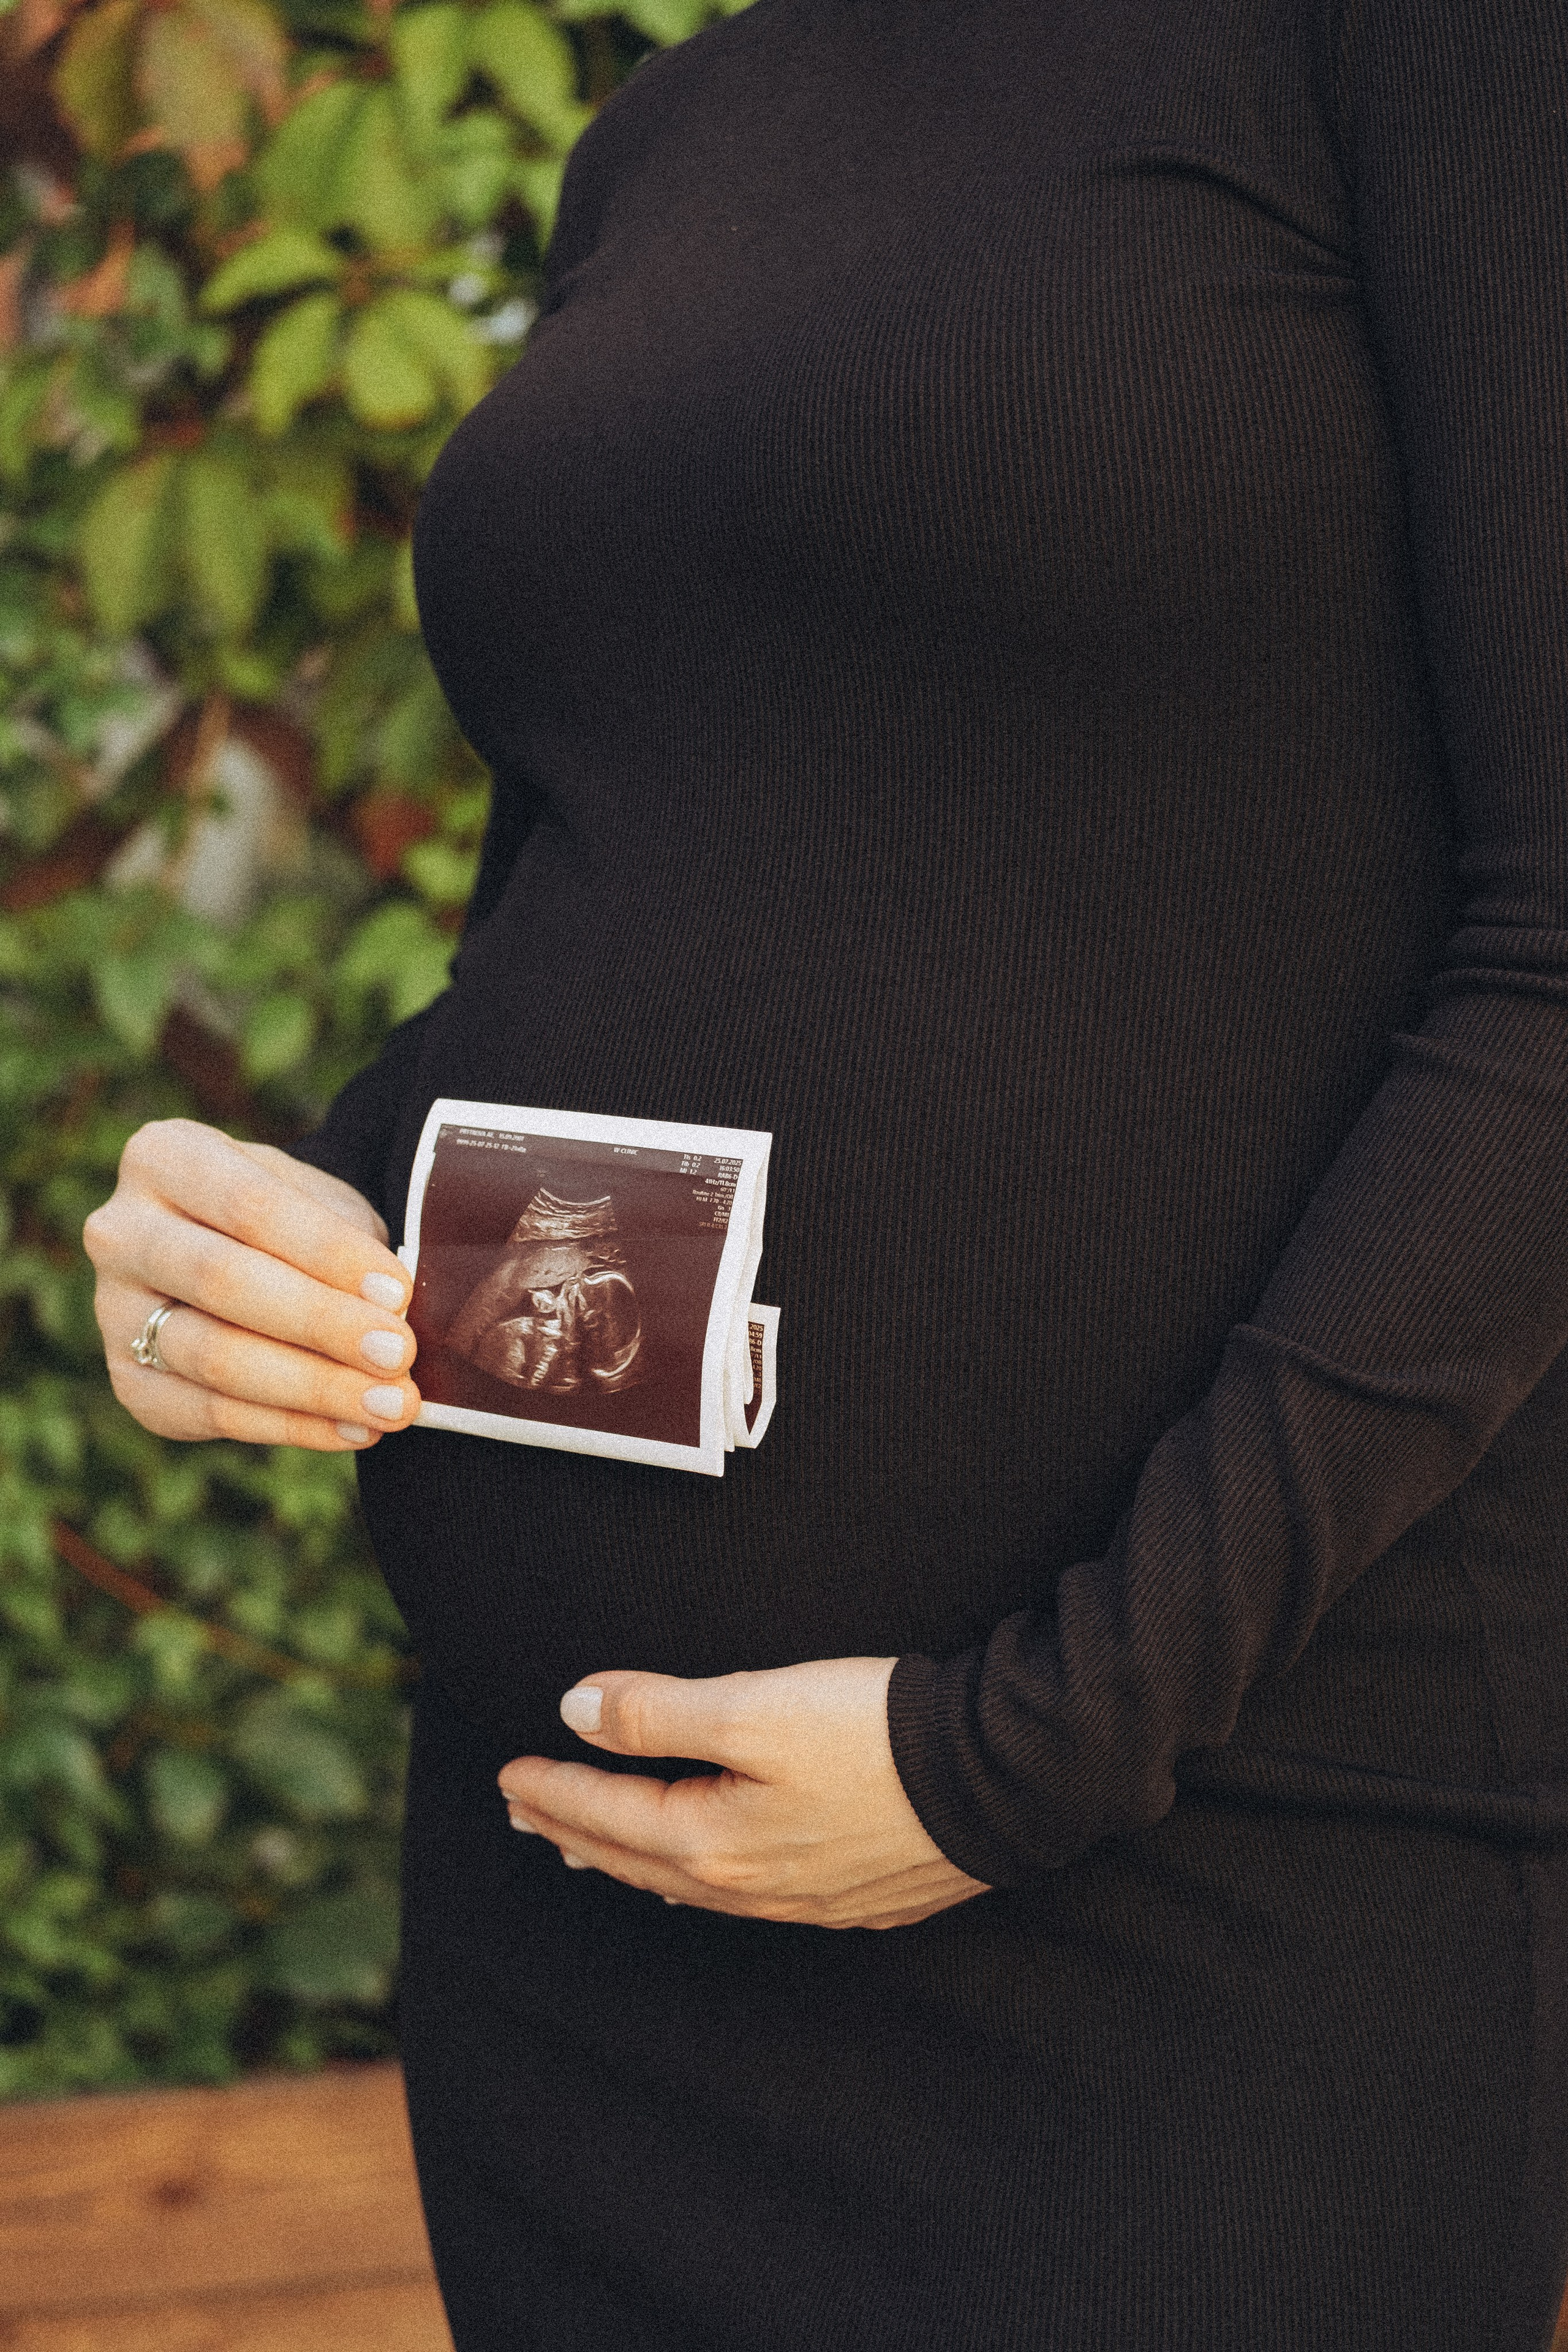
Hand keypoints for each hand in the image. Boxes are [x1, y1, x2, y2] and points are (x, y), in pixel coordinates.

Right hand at [83, 1118, 420, 1451]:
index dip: (326, 1252)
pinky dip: (291, 1427)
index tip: (398, 1292)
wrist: (239, 1255)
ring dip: (313, 1387)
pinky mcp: (129, 1382)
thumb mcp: (319, 1202)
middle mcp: (121, 1231)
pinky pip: (209, 1414)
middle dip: (321, 1323)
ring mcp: (113, 1311)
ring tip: (391, 1404)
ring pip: (213, 1357)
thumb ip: (347, 1244)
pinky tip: (353, 1429)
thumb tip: (393, 1312)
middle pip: (222, 1280)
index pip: (249, 1206)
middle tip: (398, 1354)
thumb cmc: (290, 1221)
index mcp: (165, 1158)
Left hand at [497, 1657, 989, 1929]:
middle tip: (526, 1811)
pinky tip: (700, 1868)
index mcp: (714, 1842)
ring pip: (687, 1883)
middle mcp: (751, 1885)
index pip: (609, 1816)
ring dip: (629, 1858)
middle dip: (575, 1831)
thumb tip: (576, 1711)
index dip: (555, 1789)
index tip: (509, 1772)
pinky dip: (694, 1875)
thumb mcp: (753, 1707)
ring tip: (588, 1845)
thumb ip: (657, 1713)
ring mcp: (803, 1898)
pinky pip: (742, 1893)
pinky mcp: (851, 1892)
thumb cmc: (876, 1736)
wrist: (998, 1776)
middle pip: (638, 1859)